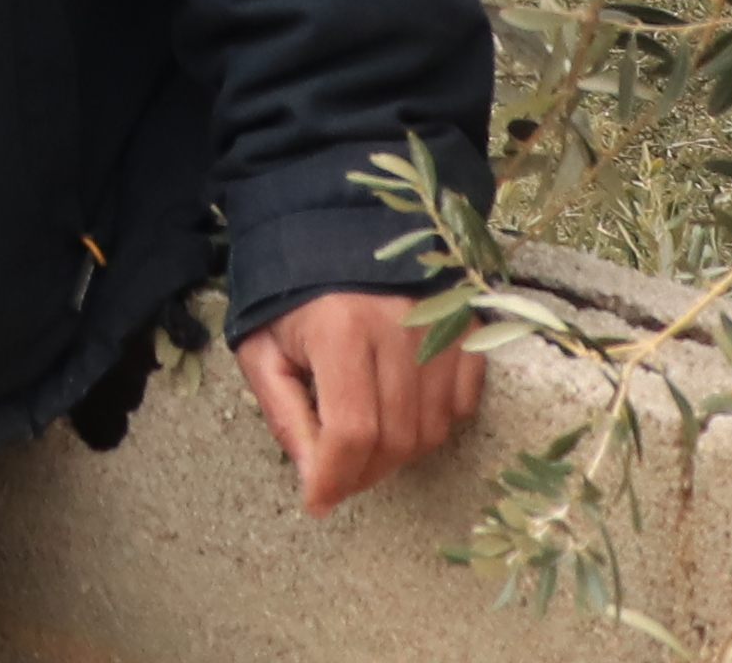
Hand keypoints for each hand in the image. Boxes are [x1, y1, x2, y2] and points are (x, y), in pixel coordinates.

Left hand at [236, 290, 481, 515]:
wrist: (334, 228)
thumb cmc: (291, 294)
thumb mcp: (264, 349)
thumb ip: (285, 416)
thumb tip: (314, 481)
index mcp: (340, 330)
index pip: (351, 432)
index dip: (335, 478)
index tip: (317, 503)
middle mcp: (399, 329)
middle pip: (395, 439)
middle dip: (362, 473)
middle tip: (337, 476)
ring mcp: (440, 328)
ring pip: (432, 431)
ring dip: (397, 455)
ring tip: (364, 444)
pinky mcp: (467, 328)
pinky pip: (461, 404)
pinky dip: (434, 423)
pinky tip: (401, 412)